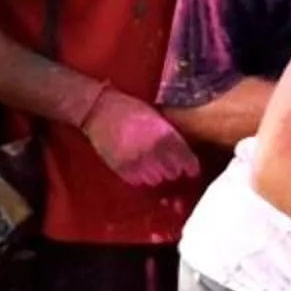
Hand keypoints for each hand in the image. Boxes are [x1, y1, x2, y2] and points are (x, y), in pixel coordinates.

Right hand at [80, 88, 198, 188]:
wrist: (99, 109)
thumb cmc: (130, 109)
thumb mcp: (157, 116)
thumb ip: (171, 134)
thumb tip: (184, 152)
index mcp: (165, 134)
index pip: (187, 160)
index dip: (191, 167)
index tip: (191, 169)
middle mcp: (152, 150)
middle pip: (173, 173)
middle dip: (173, 171)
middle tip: (171, 167)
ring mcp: (136, 160)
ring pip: (155, 180)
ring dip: (157, 176)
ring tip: (152, 166)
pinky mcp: (121, 168)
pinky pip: (137, 182)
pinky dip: (140, 178)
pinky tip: (139, 167)